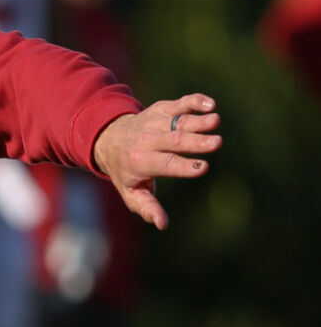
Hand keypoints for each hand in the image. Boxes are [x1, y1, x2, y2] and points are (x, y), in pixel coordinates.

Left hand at [91, 93, 221, 229]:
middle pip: (174, 141)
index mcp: (141, 162)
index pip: (165, 164)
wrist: (109, 138)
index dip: (183, 167)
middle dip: (196, 142)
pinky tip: (210, 104)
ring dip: (198, 121)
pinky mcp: (162, 109)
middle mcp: (148, 140)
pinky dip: (194, 102)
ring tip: (216, 120)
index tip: (202, 168)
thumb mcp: (131, 192)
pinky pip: (180, 104)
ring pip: (179, 121)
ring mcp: (155, 123)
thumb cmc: (126, 170)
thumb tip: (163, 224)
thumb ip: (147, 207)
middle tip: (217, 143)